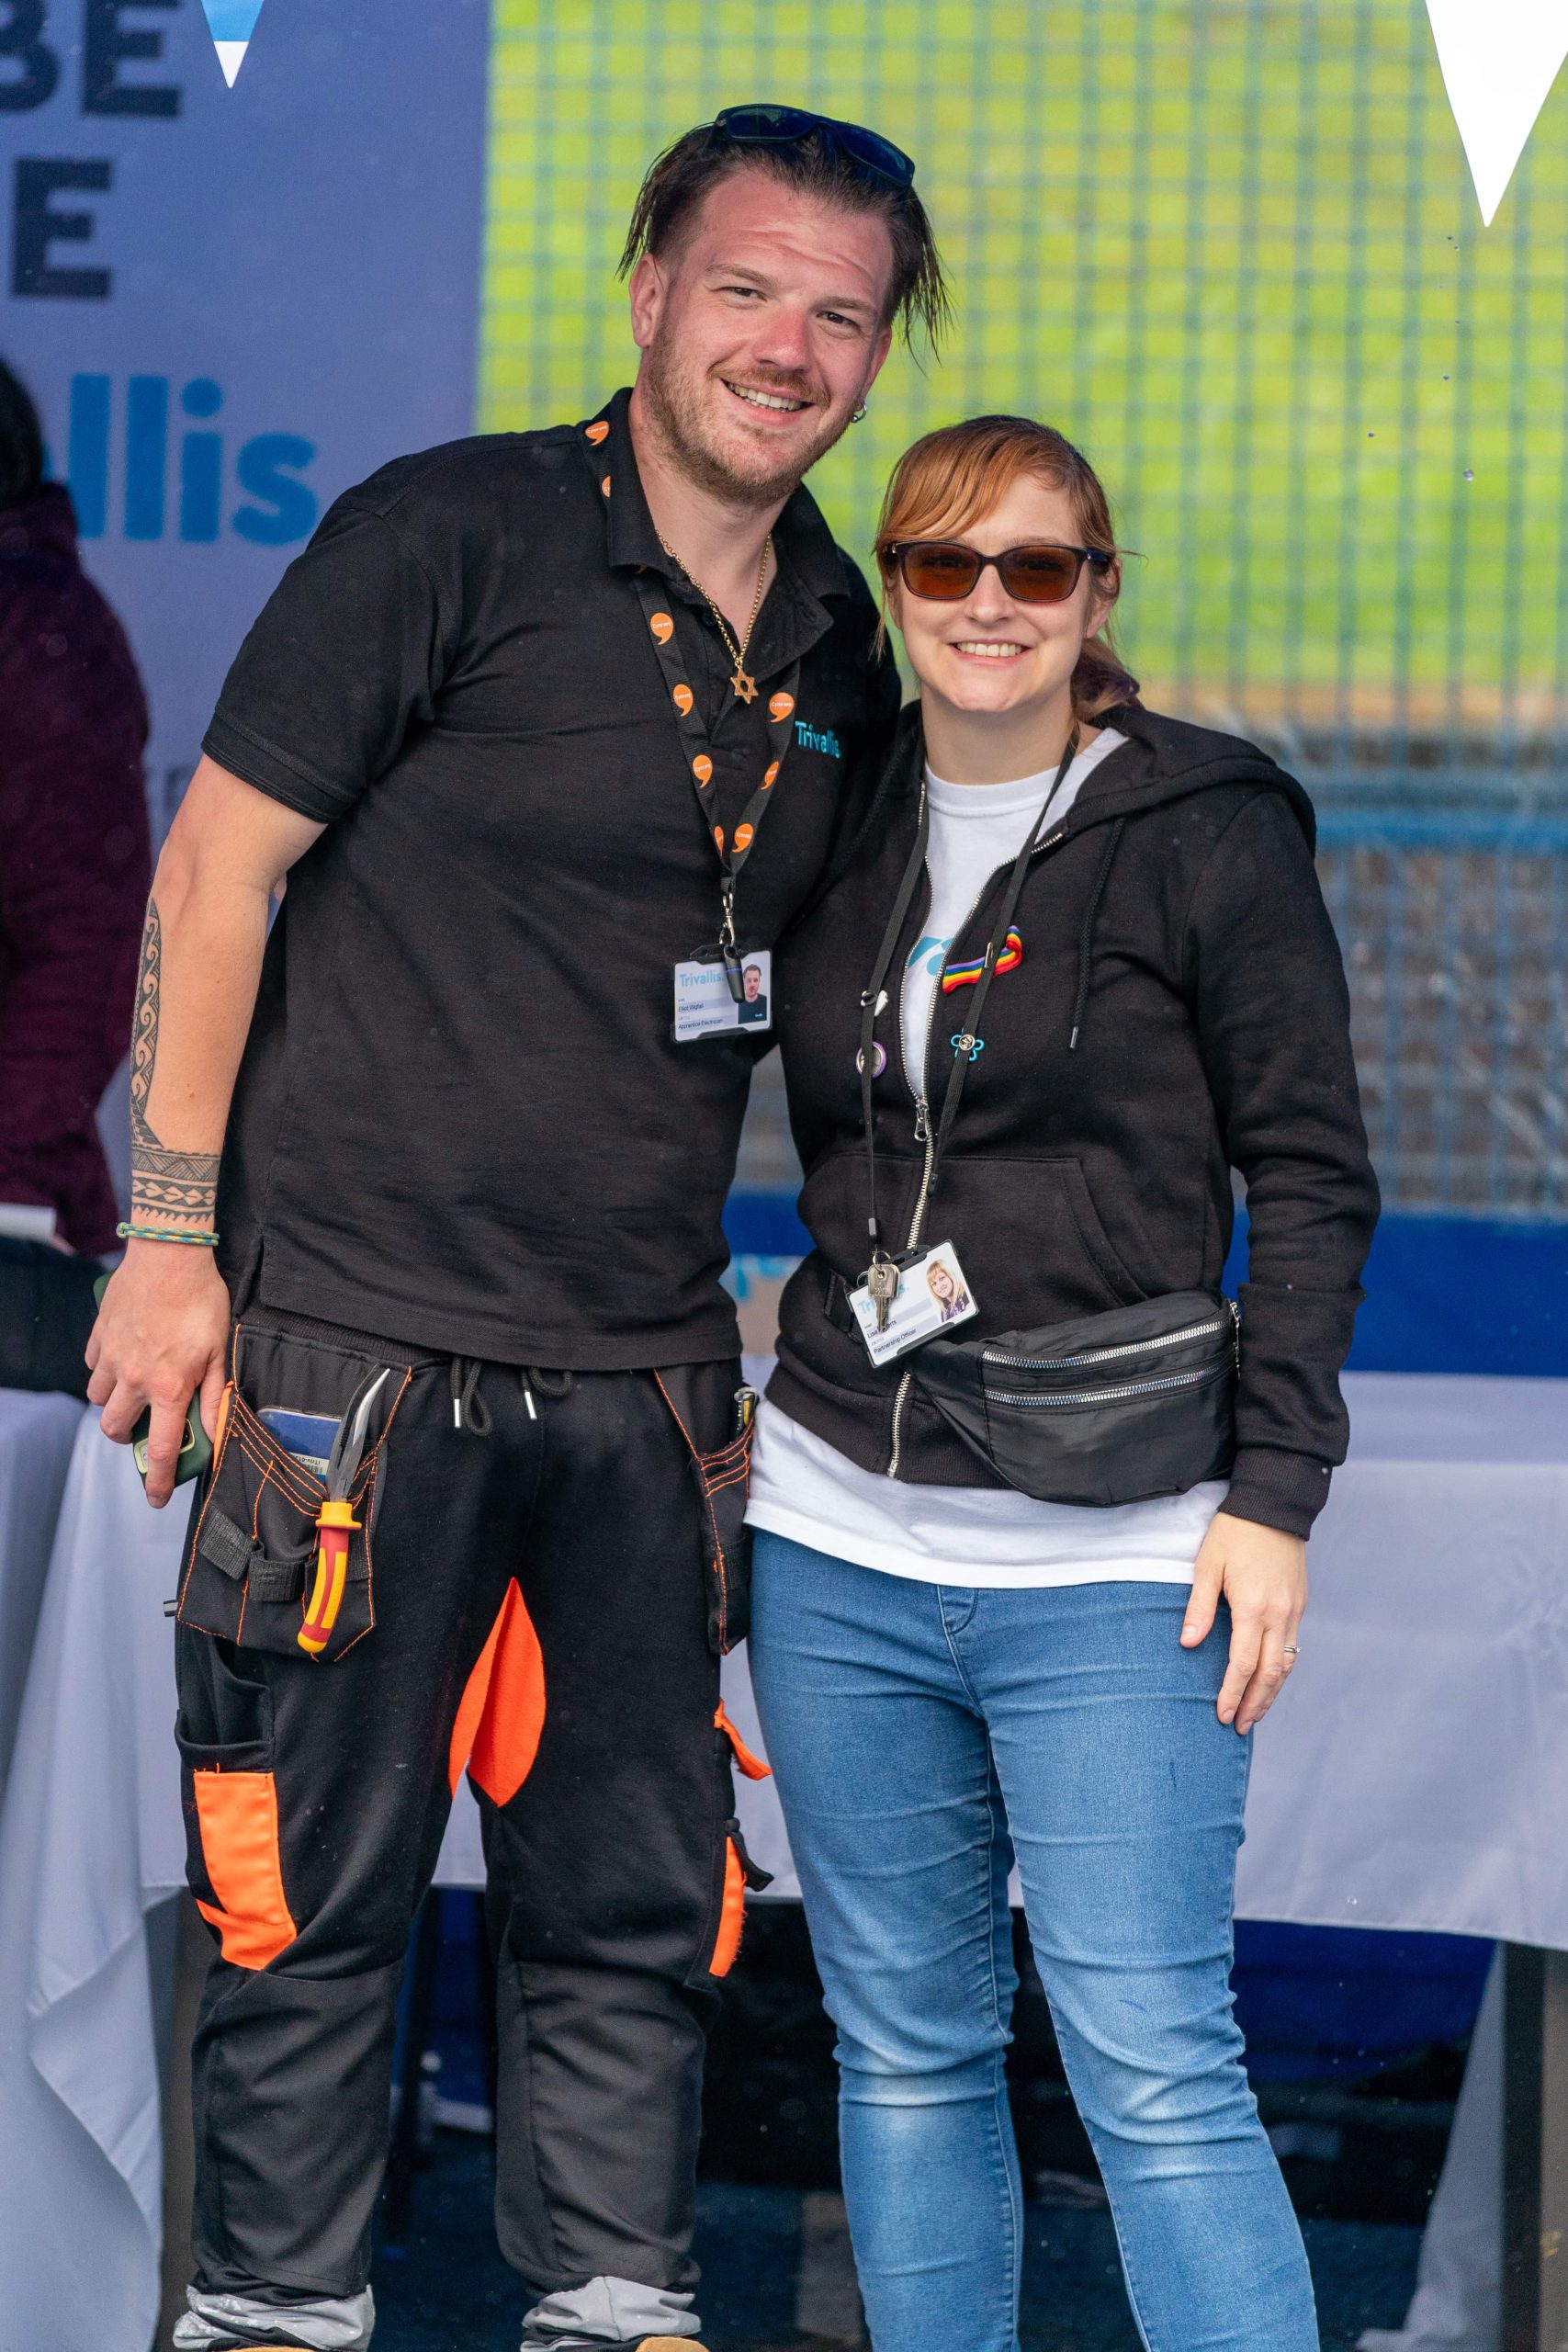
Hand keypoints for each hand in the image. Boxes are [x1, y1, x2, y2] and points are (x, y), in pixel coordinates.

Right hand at [85, 1241, 230, 1508]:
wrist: (170, 1254)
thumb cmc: (201, 1300)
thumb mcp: (220, 1350)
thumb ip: (216, 1394)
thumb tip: (219, 1432)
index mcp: (169, 1386)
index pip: (164, 1448)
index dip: (161, 1481)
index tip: (158, 1499)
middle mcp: (135, 1377)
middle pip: (116, 1429)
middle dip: (128, 1438)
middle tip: (144, 1428)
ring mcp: (112, 1356)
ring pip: (99, 1398)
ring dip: (114, 1403)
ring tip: (134, 1390)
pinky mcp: (99, 1335)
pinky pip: (93, 1365)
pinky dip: (105, 1369)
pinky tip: (123, 1358)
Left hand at [1180, 1510, 1306, 1733]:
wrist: (1274, 1505)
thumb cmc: (1234, 1533)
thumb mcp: (1207, 1565)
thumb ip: (1199, 1607)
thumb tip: (1188, 1644)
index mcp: (1253, 1607)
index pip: (1243, 1664)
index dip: (1232, 1693)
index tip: (1222, 1715)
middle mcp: (1279, 1615)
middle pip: (1270, 1674)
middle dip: (1255, 1704)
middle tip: (1240, 1727)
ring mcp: (1293, 1610)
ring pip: (1287, 1664)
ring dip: (1271, 1693)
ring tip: (1255, 1714)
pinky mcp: (1299, 1604)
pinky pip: (1292, 1647)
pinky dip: (1281, 1670)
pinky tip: (1270, 1680)